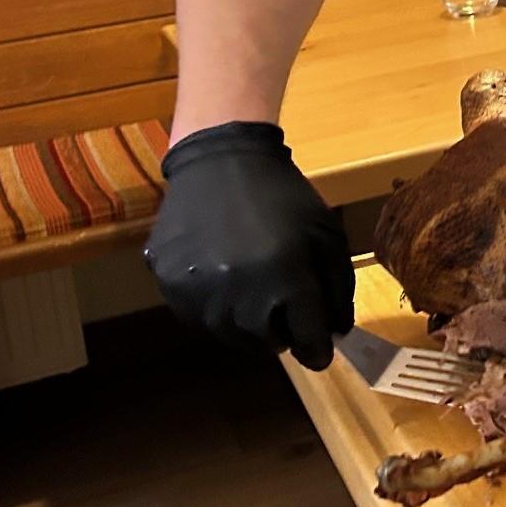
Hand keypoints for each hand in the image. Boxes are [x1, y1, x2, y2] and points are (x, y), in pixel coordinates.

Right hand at [146, 121, 352, 370]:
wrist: (222, 159)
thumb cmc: (283, 197)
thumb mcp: (327, 234)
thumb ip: (337, 289)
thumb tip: (334, 336)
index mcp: (286, 278)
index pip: (308, 341)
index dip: (317, 347)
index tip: (318, 346)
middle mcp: (239, 292)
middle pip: (266, 344)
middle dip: (281, 333)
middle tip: (283, 310)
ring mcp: (198, 290)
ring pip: (228, 336)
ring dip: (246, 325)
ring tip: (253, 292)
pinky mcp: (168, 283)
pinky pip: (196, 317)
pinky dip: (214, 309)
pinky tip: (223, 280)